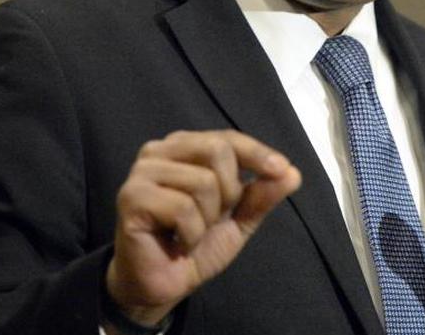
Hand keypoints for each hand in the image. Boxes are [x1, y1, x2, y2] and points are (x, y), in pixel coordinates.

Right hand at [104, 130, 302, 326]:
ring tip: (190, 233)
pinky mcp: (131, 198)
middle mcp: (158, 151)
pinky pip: (183, 208)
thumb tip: (292, 172)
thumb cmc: (194, 245)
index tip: (281, 169)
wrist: (162, 285)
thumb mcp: (238, 219)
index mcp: (182, 148)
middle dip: (229, 192)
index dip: (257, 152)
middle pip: (217, 149)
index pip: (227, 138)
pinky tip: (177, 243)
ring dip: (208, 219)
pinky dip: (191, 234)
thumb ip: (261, 195)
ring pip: (203, 182)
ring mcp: (142, 173)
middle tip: (213, 218)